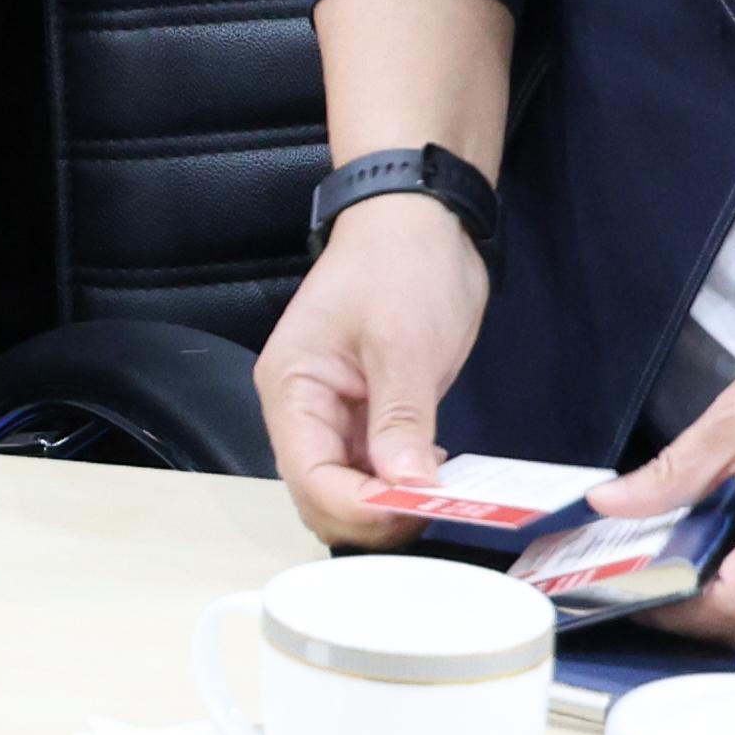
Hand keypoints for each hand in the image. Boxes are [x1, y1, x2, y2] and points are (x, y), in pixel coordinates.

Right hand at [256, 191, 489, 547]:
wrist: (418, 218)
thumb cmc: (402, 264)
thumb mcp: (404, 340)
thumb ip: (400, 418)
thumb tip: (407, 488)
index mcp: (292, 387)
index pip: (309, 476)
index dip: (359, 507)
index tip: (417, 510)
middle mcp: (302, 410)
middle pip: (322, 496)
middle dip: (373, 516)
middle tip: (435, 508)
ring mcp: (334, 416)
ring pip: (349, 492)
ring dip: (391, 507)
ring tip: (442, 494)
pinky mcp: (366, 417)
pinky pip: (375, 472)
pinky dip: (403, 487)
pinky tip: (437, 477)